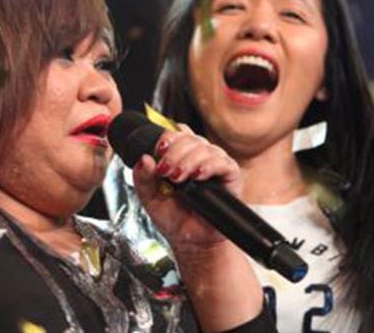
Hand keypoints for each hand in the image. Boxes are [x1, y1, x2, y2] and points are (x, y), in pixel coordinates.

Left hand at [131, 124, 242, 248]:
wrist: (191, 241)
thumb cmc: (173, 218)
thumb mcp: (150, 199)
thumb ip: (142, 179)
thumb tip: (143, 158)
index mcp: (180, 156)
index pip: (177, 132)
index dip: (167, 138)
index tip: (157, 151)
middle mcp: (199, 156)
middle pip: (189, 138)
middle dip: (174, 152)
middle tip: (165, 172)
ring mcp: (215, 165)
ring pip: (204, 148)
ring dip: (188, 161)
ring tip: (178, 179)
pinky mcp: (231, 177)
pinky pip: (224, 163)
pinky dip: (209, 166)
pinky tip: (198, 176)